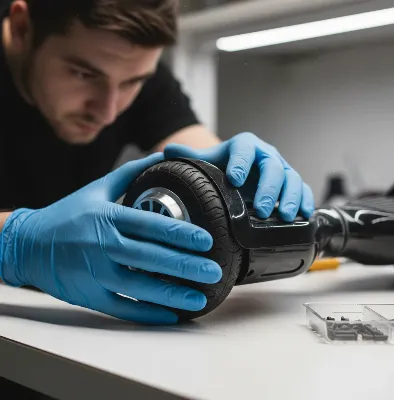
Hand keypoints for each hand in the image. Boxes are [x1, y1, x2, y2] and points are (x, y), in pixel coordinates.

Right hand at [0, 153, 221, 324]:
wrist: (28, 243)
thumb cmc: (67, 213)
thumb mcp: (96, 188)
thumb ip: (129, 172)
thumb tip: (159, 156)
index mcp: (108, 216)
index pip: (151, 225)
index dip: (181, 234)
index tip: (207, 240)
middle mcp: (103, 244)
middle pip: (151, 257)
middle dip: (186, 266)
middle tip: (214, 271)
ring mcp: (95, 272)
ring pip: (140, 286)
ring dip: (172, 294)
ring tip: (200, 298)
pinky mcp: (89, 294)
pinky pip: (122, 307)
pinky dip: (146, 313)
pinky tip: (170, 315)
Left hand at [164, 132, 313, 221]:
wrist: (241, 174)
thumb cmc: (226, 169)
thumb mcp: (209, 161)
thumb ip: (192, 158)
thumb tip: (166, 153)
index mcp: (245, 147)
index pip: (245, 148)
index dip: (241, 162)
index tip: (234, 179)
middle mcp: (266, 156)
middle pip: (273, 167)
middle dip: (269, 189)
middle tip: (262, 209)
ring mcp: (282, 170)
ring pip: (292, 179)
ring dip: (290, 198)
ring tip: (285, 216)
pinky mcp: (292, 184)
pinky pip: (304, 190)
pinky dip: (306, 202)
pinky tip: (303, 216)